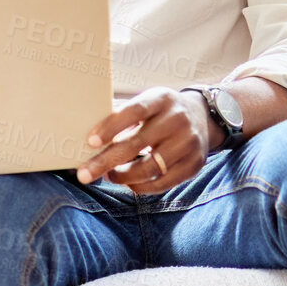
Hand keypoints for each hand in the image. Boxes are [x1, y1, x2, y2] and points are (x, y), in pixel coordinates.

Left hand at [75, 87, 216, 193]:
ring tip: (108, 176)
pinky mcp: (194, 164)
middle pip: (137, 144)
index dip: (111, 127)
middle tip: (84, 174)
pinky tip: (129, 183)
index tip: (90, 142)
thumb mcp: (147, 103)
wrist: (202, 118)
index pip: (134, 111)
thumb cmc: (160, 113)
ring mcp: (189, 143)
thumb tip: (85, 135)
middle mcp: (177, 119)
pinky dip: (140, 186)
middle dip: (106, 162)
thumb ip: (122, 116)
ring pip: (149, 168)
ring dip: (123, 177)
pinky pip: (162, 183)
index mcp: (161, 99)